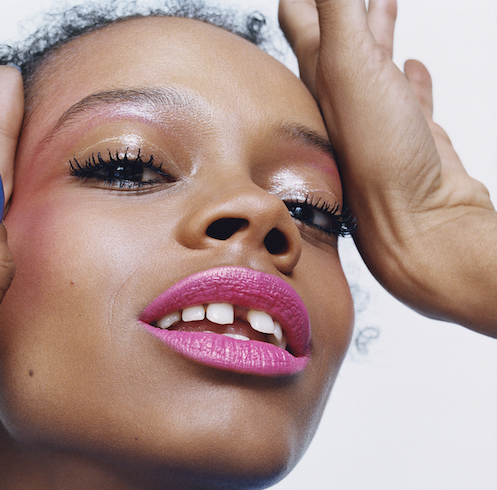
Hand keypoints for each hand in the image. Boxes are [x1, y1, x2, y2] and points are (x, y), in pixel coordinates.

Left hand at [279, 0, 496, 336]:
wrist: (423, 231)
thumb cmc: (381, 164)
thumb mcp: (350, 66)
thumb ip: (336, 11)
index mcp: (321, 83)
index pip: (302, 20)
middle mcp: (343, 102)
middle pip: (338, 37)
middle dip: (342, 3)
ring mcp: (379, 123)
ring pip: (375, 65)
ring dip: (378, 31)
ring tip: (385, 4)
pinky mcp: (414, 141)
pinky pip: (410, 100)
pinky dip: (411, 79)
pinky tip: (414, 69)